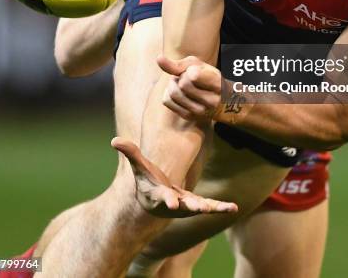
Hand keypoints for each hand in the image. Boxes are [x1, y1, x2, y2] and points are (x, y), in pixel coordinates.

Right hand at [111, 137, 237, 216]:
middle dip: (190, 206)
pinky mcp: (197, 205)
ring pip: (199, 207)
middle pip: (182, 205)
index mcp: (159, 194)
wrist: (156, 202)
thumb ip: (130, 153)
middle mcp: (174, 203)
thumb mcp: (139, 167)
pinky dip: (221, 207)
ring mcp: (186, 205)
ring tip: (225, 207)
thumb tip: (114, 140)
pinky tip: (233, 207)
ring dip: (210, 207)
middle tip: (199, 208)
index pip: (162, 197)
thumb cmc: (147, 182)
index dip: (166, 199)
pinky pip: (211, 206)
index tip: (170, 203)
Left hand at [158, 55, 222, 121]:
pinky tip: (179, 91)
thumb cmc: (206, 76)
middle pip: (183, 84)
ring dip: (174, 84)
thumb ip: (179, 63)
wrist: (219, 100)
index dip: (190, 70)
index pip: (193, 77)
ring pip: (173, 93)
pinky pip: (166, 100)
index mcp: (219, 85)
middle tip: (188, 77)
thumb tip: (158, 58)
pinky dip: (168, 92)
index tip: (196, 71)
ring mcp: (200, 112)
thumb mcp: (198, 65)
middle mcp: (212, 101)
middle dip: (182, 76)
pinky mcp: (188, 116)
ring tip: (183, 83)